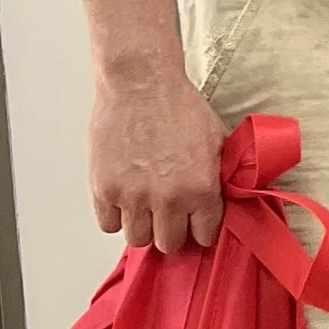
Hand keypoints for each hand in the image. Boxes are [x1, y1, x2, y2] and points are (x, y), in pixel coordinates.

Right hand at [89, 64, 230, 252]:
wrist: (141, 83)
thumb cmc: (178, 106)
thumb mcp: (216, 140)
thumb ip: (220, 176)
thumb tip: (224, 199)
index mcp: (201, 189)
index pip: (204, 236)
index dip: (200, 229)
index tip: (194, 222)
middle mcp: (168, 198)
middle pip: (168, 244)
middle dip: (170, 230)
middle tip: (167, 213)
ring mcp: (133, 196)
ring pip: (137, 239)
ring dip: (142, 224)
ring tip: (144, 203)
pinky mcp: (104, 189)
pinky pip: (108, 224)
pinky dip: (115, 214)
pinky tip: (123, 196)